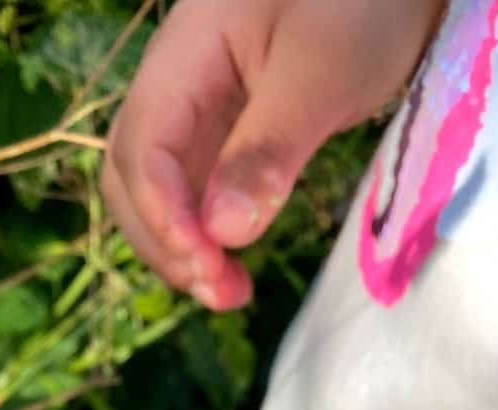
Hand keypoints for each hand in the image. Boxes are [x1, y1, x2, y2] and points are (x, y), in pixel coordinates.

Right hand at [101, 0, 443, 309]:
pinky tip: (235, 265)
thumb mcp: (323, 71)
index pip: (141, 147)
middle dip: (164, 242)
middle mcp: (178, 83)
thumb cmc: (365, 1)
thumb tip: (222, 232)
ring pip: (161, 192)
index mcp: (184, 53)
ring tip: (230, 293)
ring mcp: (201, 109)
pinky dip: (208, 235)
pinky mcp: (231, 131)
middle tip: (221, 291)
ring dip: (182, 249)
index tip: (208, 264)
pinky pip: (198, 191)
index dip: (163, 215)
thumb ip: (268, 147)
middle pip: (133, 177)